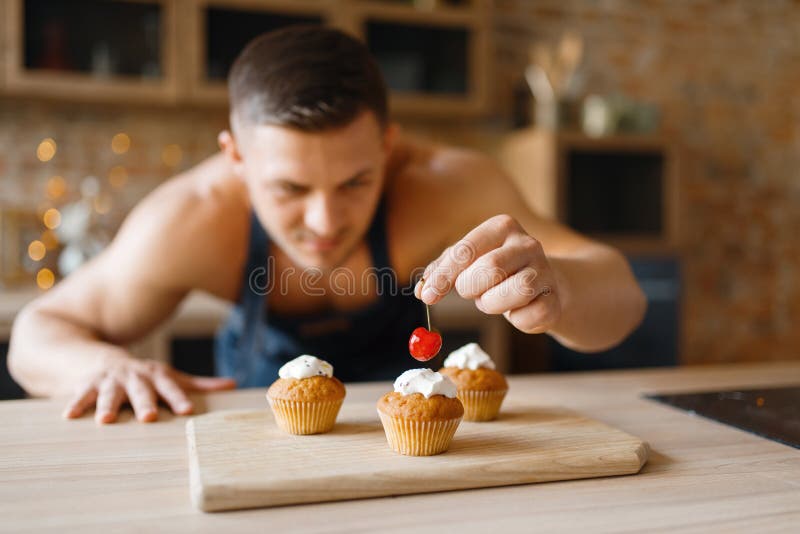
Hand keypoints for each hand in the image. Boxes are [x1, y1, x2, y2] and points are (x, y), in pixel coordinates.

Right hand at [62, 357, 236, 423]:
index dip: (179, 399)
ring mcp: (110, 381)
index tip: (187, 411)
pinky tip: (69, 416)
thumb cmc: (143, 376)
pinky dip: (75, 405)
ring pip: (109, 394)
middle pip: (141, 391)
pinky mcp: (87, 386)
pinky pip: (80, 396)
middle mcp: (134, 377)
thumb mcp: (169, 376)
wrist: (100, 359)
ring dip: (107, 405)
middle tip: (148, 418)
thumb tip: (233, 384)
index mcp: (156, 376)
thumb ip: (198, 384)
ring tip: (105, 420)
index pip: (170, 388)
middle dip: (145, 403)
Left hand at [415, 214, 561, 333]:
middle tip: (472, 292)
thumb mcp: (467, 261)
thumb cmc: (498, 270)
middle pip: (490, 268)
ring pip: (516, 290)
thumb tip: (422, 290)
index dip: (444, 276)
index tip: (428, 296)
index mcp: (501, 227)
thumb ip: (442, 271)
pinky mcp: (554, 299)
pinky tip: (516, 310)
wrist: (543, 284)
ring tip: (493, 299)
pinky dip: (516, 320)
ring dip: (493, 303)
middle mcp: (527, 243)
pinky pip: (529, 316)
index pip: (466, 250)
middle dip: (472, 288)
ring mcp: (545, 270)